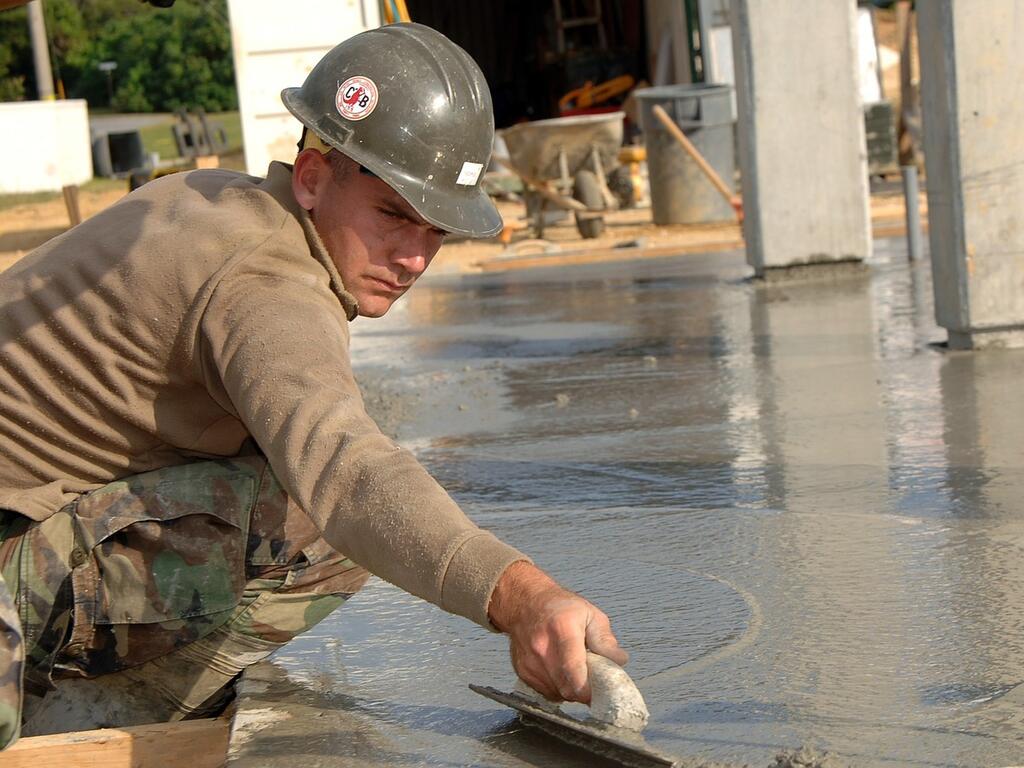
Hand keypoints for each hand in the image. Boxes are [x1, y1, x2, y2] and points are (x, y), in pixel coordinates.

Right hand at [487, 561, 626, 703]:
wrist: (525, 603)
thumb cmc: (560, 607)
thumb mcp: (590, 614)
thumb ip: (605, 639)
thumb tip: (619, 661)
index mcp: (562, 628)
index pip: (573, 668)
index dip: (587, 688)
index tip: (599, 694)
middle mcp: (542, 647)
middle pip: (566, 687)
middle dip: (584, 692)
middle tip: (593, 683)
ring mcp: (530, 661)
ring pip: (557, 693)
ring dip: (571, 691)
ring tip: (576, 673)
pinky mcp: (523, 672)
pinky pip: (546, 692)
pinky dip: (558, 689)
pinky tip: (562, 673)